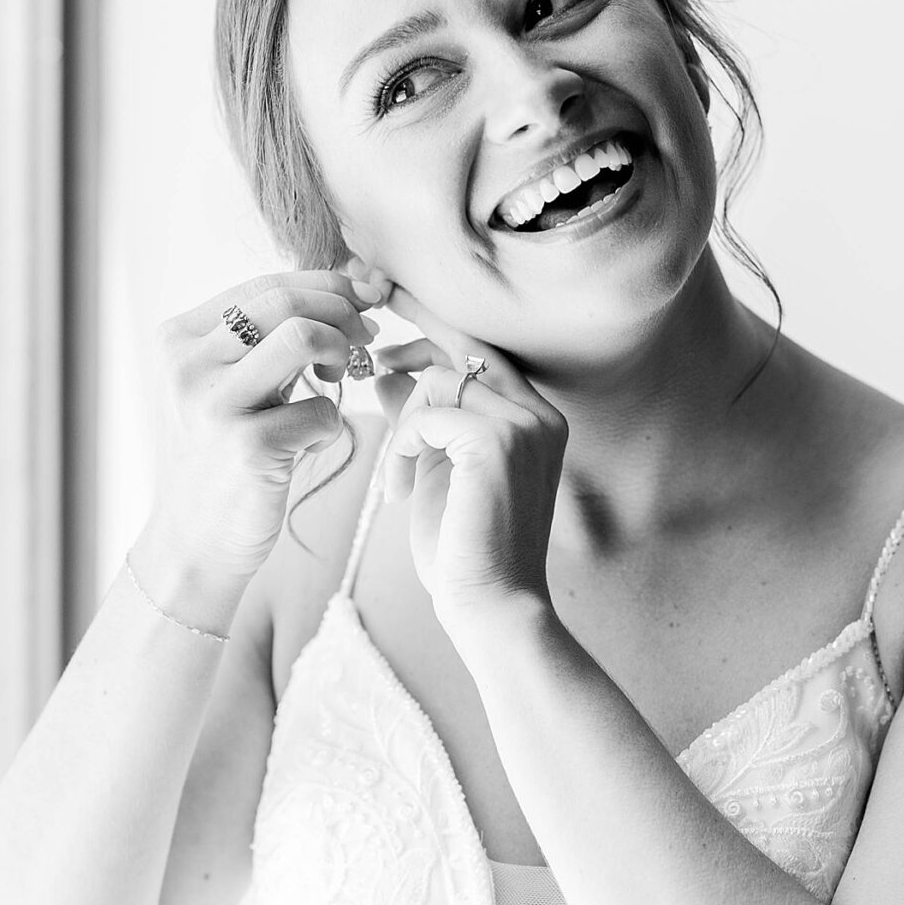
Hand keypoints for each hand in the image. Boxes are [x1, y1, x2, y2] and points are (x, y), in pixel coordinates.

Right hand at [132, 265, 387, 620]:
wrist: (194, 541)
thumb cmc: (222, 457)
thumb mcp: (228, 385)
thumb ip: (266, 339)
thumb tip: (350, 286)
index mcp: (179, 340)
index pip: (264, 285)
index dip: (326, 285)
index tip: (362, 298)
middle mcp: (188, 365)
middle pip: (284, 301)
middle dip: (342, 310)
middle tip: (366, 333)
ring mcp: (213, 405)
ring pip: (301, 336)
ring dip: (340, 349)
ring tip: (341, 375)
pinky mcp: (247, 447)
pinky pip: (321, 410)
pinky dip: (330, 423)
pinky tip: (309, 443)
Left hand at [370, 285, 567, 649]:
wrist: (490, 608)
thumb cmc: (464, 550)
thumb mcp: (437, 470)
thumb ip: (422, 418)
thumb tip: (386, 369)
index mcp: (535, 418)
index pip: (481, 348)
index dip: (433, 320)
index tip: (385, 296)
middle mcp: (539, 412)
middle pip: (463, 345)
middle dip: (411, 328)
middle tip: (364, 338)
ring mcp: (524, 423)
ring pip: (439, 377)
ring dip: (403, 423)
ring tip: (397, 476)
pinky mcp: (497, 441)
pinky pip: (428, 412)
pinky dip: (403, 447)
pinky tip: (402, 490)